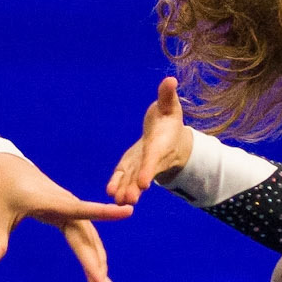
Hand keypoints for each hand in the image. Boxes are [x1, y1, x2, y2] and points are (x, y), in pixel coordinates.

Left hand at [0, 154, 132, 281]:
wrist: (6, 168)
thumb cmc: (0, 192)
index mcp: (51, 202)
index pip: (82, 209)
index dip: (104, 212)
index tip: (127, 212)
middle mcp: (67, 204)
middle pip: (87, 237)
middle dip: (96, 265)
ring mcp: (71, 209)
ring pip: (90, 240)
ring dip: (97, 265)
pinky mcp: (70, 214)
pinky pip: (85, 238)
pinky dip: (92, 256)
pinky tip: (96, 274)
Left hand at [108, 78, 195, 203]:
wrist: (168, 137)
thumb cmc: (169, 119)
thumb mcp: (170, 105)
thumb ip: (168, 95)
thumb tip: (170, 80)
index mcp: (160, 144)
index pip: (154, 158)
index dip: (149, 169)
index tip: (145, 183)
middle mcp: (152, 159)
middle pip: (143, 174)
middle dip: (136, 187)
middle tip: (130, 199)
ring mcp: (141, 165)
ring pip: (133, 180)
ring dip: (126, 190)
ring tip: (119, 201)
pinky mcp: (132, 166)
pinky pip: (124, 177)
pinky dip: (118, 184)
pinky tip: (110, 193)